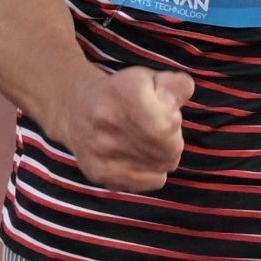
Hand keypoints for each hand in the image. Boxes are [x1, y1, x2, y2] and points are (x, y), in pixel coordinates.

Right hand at [62, 61, 194, 191]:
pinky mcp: (102, 174)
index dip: (173, 120)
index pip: (167, 124)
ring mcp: (103, 152)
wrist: (75, 111)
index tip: (163, 113)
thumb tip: (184, 91)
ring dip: (163, 155)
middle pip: (170, 147)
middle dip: (172, 139)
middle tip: (156, 128)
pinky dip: (152, 171)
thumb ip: (175, 84)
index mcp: (123, 92)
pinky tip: (138, 157)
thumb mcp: (149, 78)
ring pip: (163, 165)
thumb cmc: (121, 94)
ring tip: (146, 141)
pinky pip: (152, 182)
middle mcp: (108, 122)